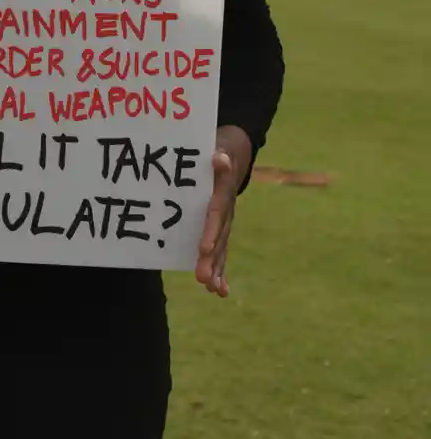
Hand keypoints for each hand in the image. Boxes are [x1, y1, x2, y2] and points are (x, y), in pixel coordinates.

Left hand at [195, 125, 251, 297]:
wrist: (234, 153)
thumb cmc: (220, 149)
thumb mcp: (220, 146)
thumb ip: (219, 154)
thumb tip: (219, 158)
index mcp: (223, 193)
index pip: (217, 214)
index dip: (211, 231)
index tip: (204, 249)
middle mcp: (228, 211)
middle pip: (220, 237)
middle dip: (212, 260)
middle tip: (203, 279)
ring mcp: (226, 222)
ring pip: (222, 249)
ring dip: (217, 270)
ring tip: (212, 290)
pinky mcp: (222, 228)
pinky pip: (222, 251)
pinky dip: (221, 271)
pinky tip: (220, 292)